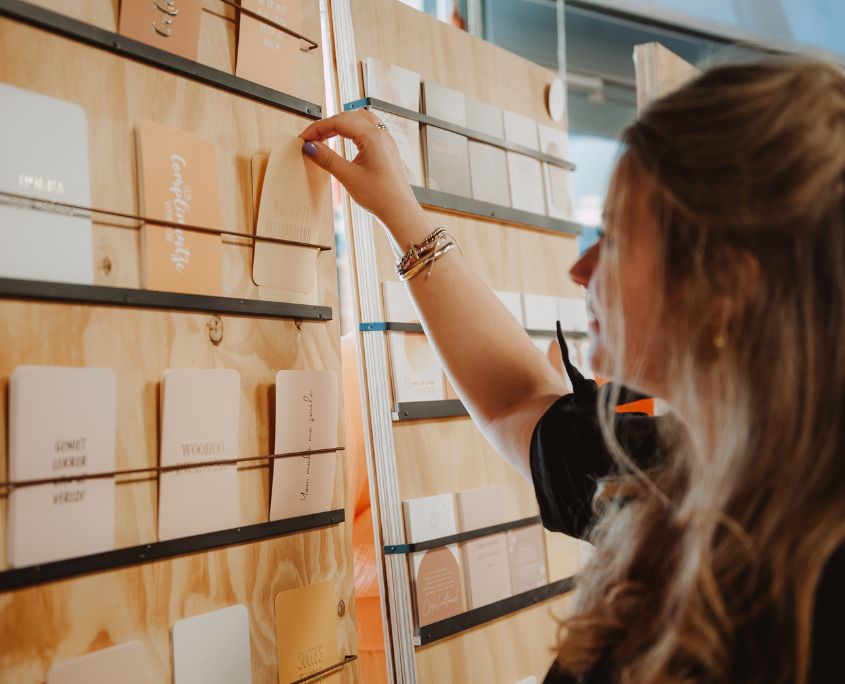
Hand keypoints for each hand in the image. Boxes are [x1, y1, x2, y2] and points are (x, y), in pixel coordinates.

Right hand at [300, 110, 424, 228]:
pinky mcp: (387, 148)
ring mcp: (386, 140)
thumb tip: (310, 147)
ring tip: (326, 137)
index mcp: (372, 136)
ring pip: (358, 119)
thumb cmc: (382, 196)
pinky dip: (353, 130)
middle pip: (347, 118)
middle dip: (326, 126)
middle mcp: (381, 134)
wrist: (400, 210)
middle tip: (311, 140)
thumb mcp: (349, 177)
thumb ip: (327, 159)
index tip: (304, 138)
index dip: (317, 128)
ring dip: (340, 125)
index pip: (338, 122)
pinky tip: (346, 140)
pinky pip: (368, 128)